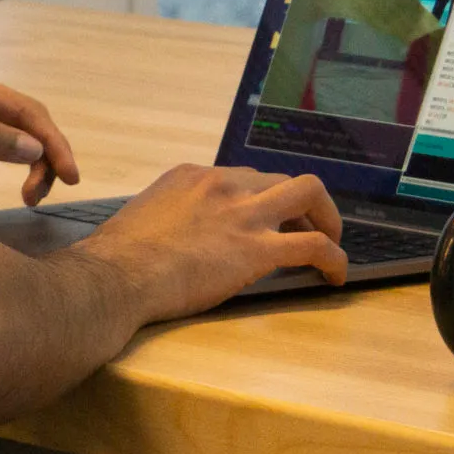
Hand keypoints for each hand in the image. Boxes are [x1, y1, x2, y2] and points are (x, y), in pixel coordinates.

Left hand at [0, 62, 80, 202]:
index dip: (50, 139)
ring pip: (26, 137)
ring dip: (38, 167)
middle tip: (64, 185)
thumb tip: (35, 149)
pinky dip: (26, 172)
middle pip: (29, 120)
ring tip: (33, 198)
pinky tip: (29, 193)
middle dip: (47, 154)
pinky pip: (13, 152)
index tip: (70, 172)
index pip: (22, 107)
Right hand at [84, 164, 346, 321]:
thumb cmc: (116, 258)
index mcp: (194, 176)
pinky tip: (336, 275)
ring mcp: (243, 214)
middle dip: (297, 205)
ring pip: (310, 192)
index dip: (258, 200)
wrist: (116, 276)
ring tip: (331, 241)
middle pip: (280, 180)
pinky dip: (334, 258)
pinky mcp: (258, 249)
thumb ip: (170, 216)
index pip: (243, 177)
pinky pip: (314, 246)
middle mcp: (224, 185)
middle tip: (301, 230)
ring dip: (327, 216)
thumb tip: (175, 235)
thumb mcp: (144, 216)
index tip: (260, 222)